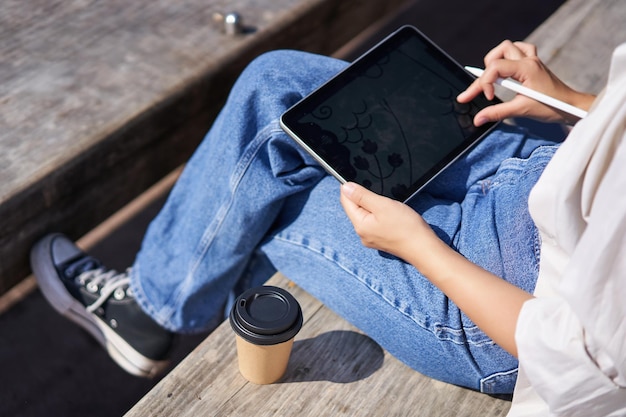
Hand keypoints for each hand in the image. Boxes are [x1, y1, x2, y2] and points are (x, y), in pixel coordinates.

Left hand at [339, 182, 438, 262]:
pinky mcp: (381, 239)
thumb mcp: (382, 205)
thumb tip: (345, 187)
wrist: (423, 248)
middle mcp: (362, 233)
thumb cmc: (406, 227)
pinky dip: (379, 214)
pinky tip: (389, 212)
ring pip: (366, 215)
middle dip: (363, 196)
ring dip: (372, 205)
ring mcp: (371, 238)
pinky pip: (374, 222)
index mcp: (359, 225)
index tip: (358, 178)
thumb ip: (362, 196)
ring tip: (386, 202)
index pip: (346, 201)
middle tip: (378, 190)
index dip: (349, 187)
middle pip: (355, 208)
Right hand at [457, 40, 594, 124]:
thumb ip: (497, 112)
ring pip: (509, 47)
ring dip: (497, 59)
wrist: (572, 106)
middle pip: (499, 52)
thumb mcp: (522, 110)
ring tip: (492, 76)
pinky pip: (520, 50)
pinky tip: (506, 68)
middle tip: (481, 89)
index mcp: (526, 68)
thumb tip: (478, 118)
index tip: (487, 98)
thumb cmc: (552, 107)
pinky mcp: (534, 64)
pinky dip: (509, 57)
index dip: (485, 82)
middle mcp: (529, 60)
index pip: (495, 66)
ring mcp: (532, 60)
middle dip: (486, 70)